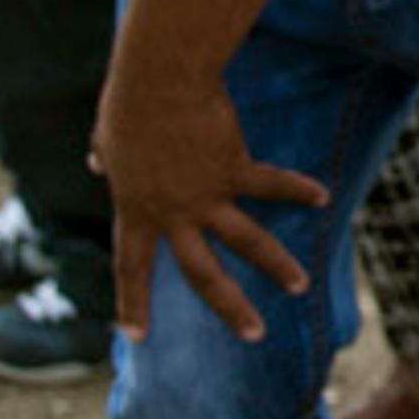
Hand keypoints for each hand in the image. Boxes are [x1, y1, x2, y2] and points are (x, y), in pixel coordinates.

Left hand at [93, 75, 328, 340]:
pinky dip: (298, 188)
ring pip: (247, 240)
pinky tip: (322, 196)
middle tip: (255, 334)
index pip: (131, 265)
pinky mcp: (234, 167)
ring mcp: (206, 195)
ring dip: (276, 264)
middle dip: (229, 306)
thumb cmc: (128, 105)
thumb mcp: (108, 140)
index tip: (135, 335)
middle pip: (202, 273)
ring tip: (299, 284)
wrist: (158, 83)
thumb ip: (107, 159)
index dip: (132, 300)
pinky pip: (271, 183)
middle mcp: (173, 213)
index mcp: (136, 209)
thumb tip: (97, 163)